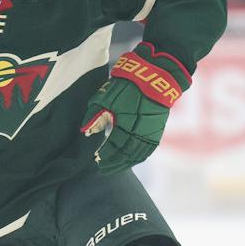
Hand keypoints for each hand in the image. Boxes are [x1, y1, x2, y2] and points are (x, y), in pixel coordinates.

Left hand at [80, 46, 190, 173]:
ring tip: (114, 168)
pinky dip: (138, 158)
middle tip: (103, 169)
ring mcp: (151, 132)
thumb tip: (86, 133)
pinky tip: (131, 161)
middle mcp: (140, 132)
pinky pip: (148, 150)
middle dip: (113, 164)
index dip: (104, 155)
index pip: (113, 147)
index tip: (96, 159)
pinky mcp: (158, 130)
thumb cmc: (127, 85)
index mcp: (126, 124)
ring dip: (125, 164)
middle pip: (125, 155)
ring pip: (137, 155)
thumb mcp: (106, 97)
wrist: (155, 76)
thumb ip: (95, 116)